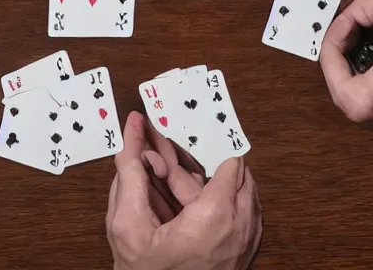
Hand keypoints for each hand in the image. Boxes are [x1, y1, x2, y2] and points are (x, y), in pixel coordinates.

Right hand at [108, 112, 261, 268]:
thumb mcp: (127, 224)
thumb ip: (131, 174)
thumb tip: (132, 135)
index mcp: (216, 215)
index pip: (228, 157)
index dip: (202, 138)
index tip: (182, 124)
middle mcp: (239, 225)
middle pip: (228, 172)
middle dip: (191, 159)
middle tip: (156, 148)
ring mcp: (245, 239)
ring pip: (231, 191)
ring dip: (197, 180)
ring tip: (155, 174)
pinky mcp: (243, 248)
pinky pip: (233, 211)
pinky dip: (207, 200)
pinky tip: (171, 199)